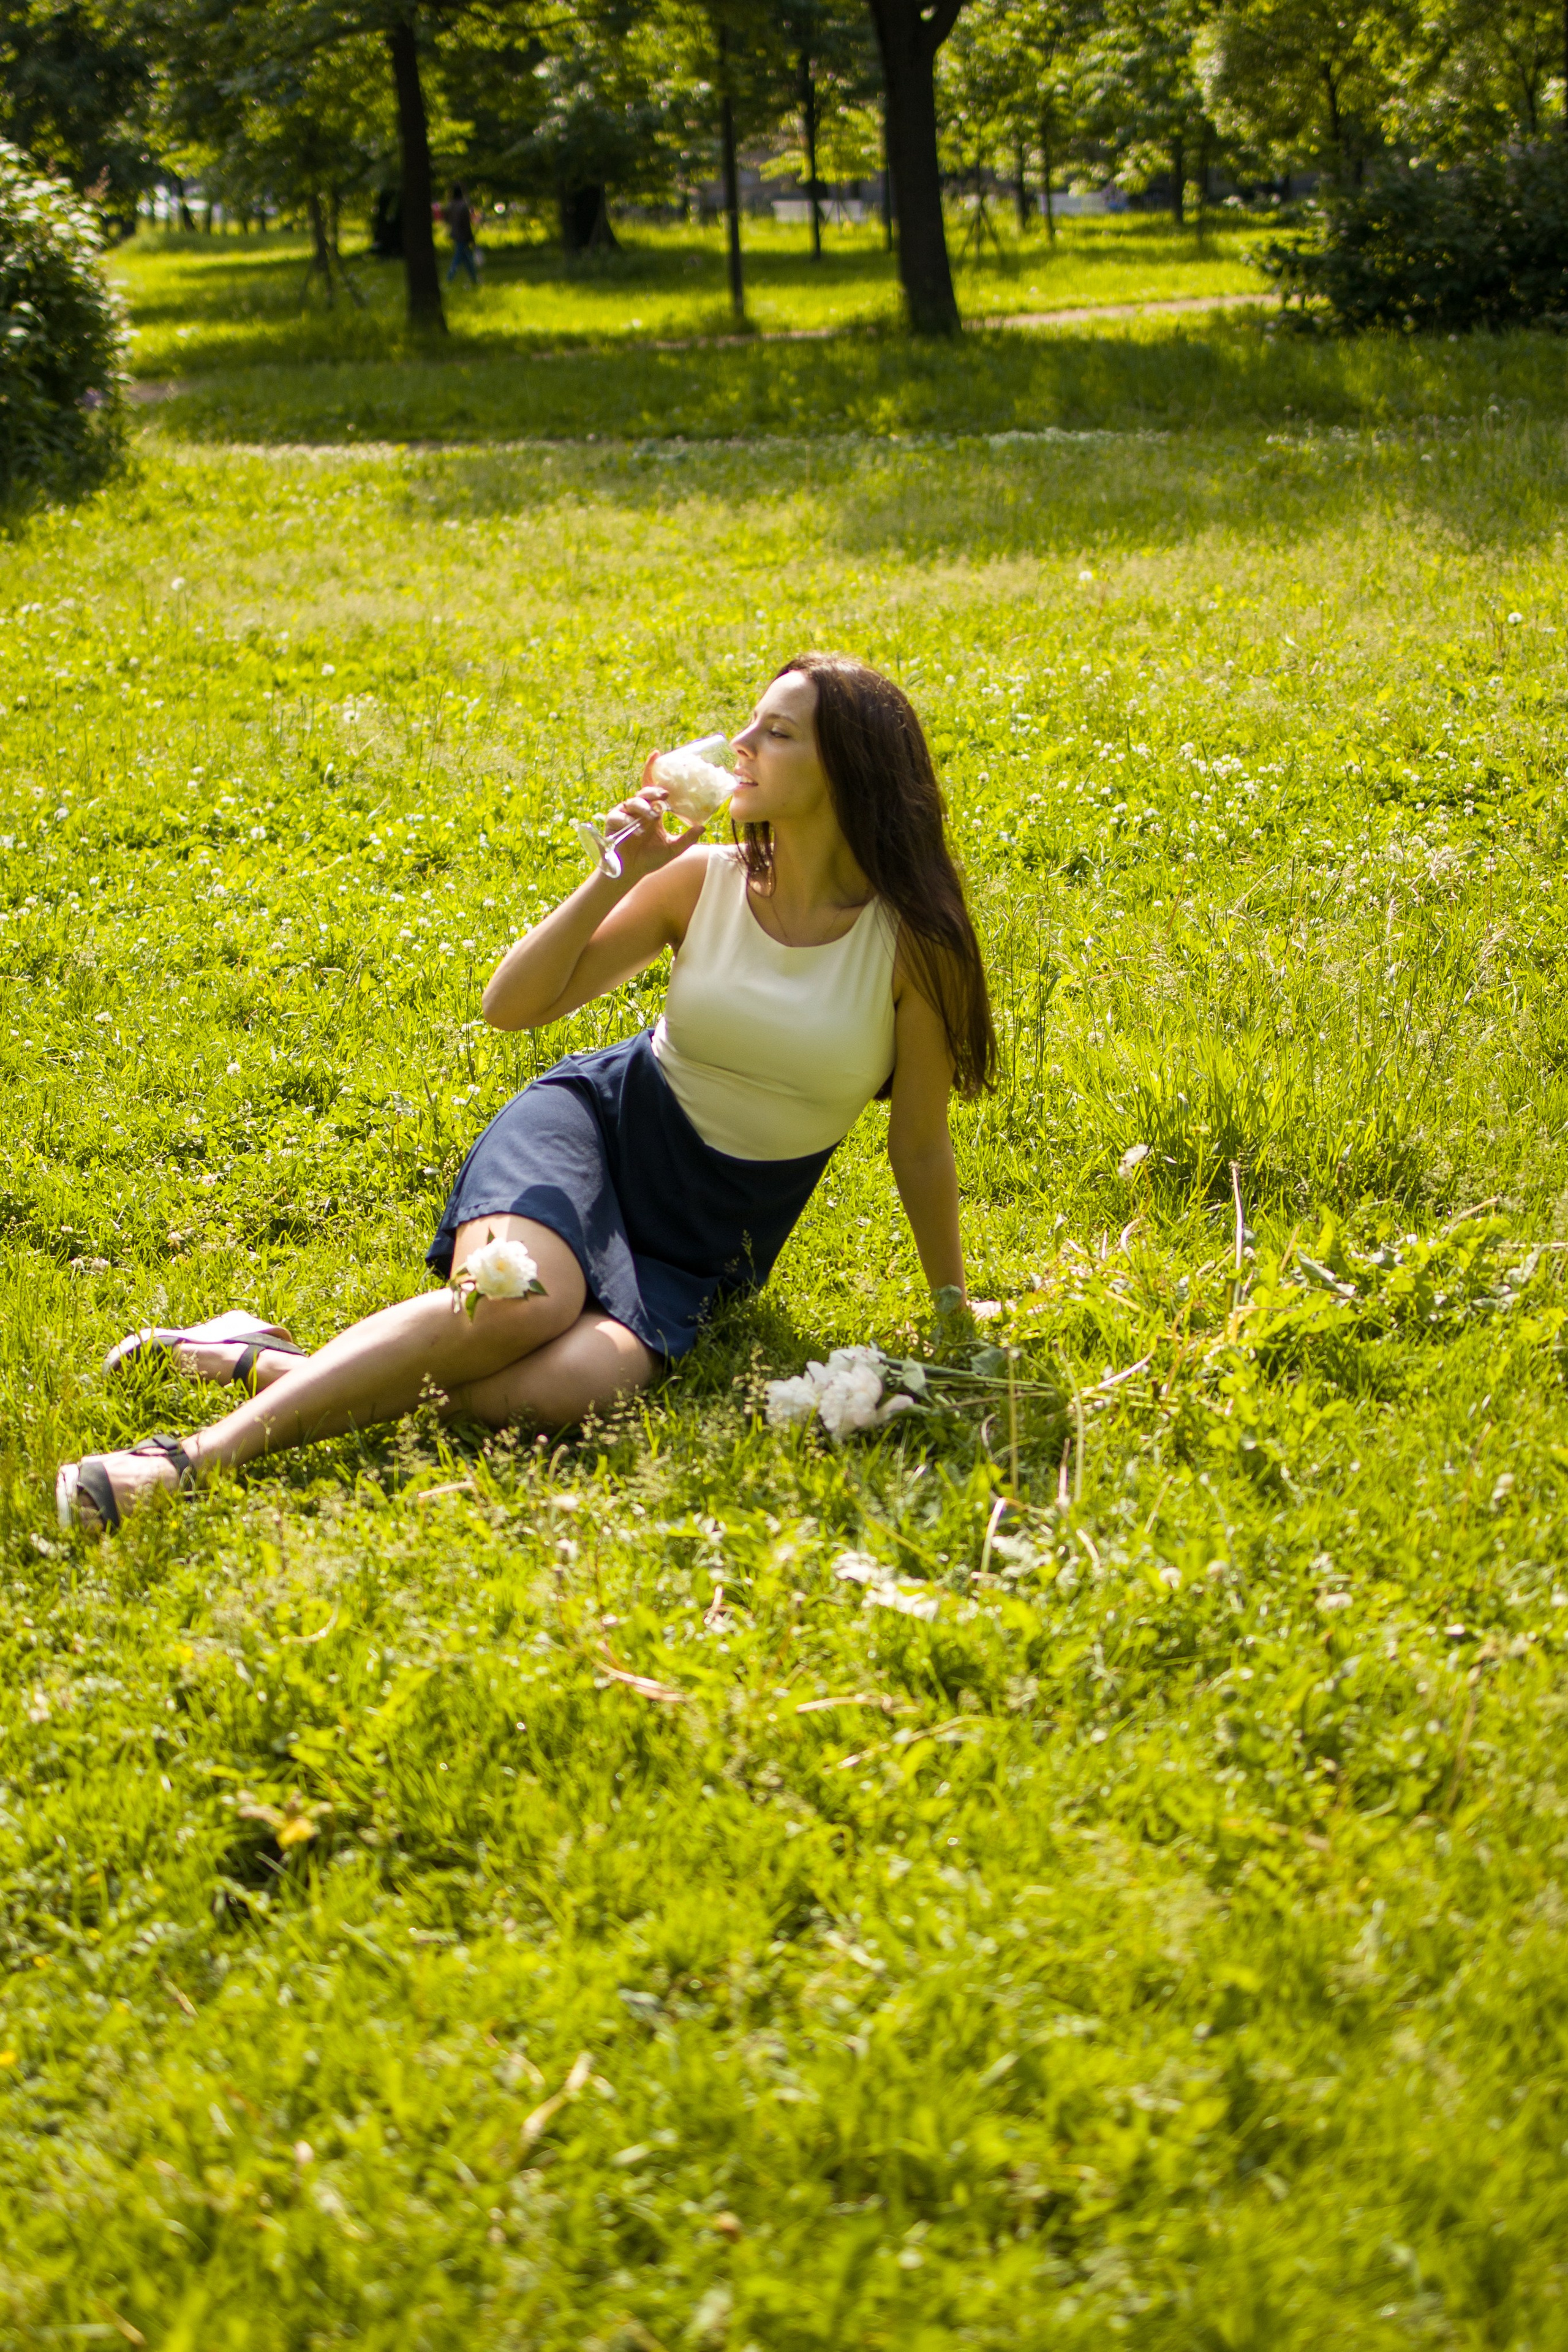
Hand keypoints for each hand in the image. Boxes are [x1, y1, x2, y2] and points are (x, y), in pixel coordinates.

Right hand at [600, 757, 707, 882]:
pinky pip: (619, 816)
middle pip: (645, 792)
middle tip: (665, 795)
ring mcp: (625, 814)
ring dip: (644, 808)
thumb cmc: (650, 859)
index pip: (653, 786)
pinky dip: (628, 822)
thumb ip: (687, 838)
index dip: (652, 769)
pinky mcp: (613, 822)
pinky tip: (638, 832)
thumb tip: (703, 827)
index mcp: (653, 811)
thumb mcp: (673, 849)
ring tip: (653, 817)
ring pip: (633, 802)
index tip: (657, 754)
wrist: (631, 873)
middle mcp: (639, 809)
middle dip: (654, 791)